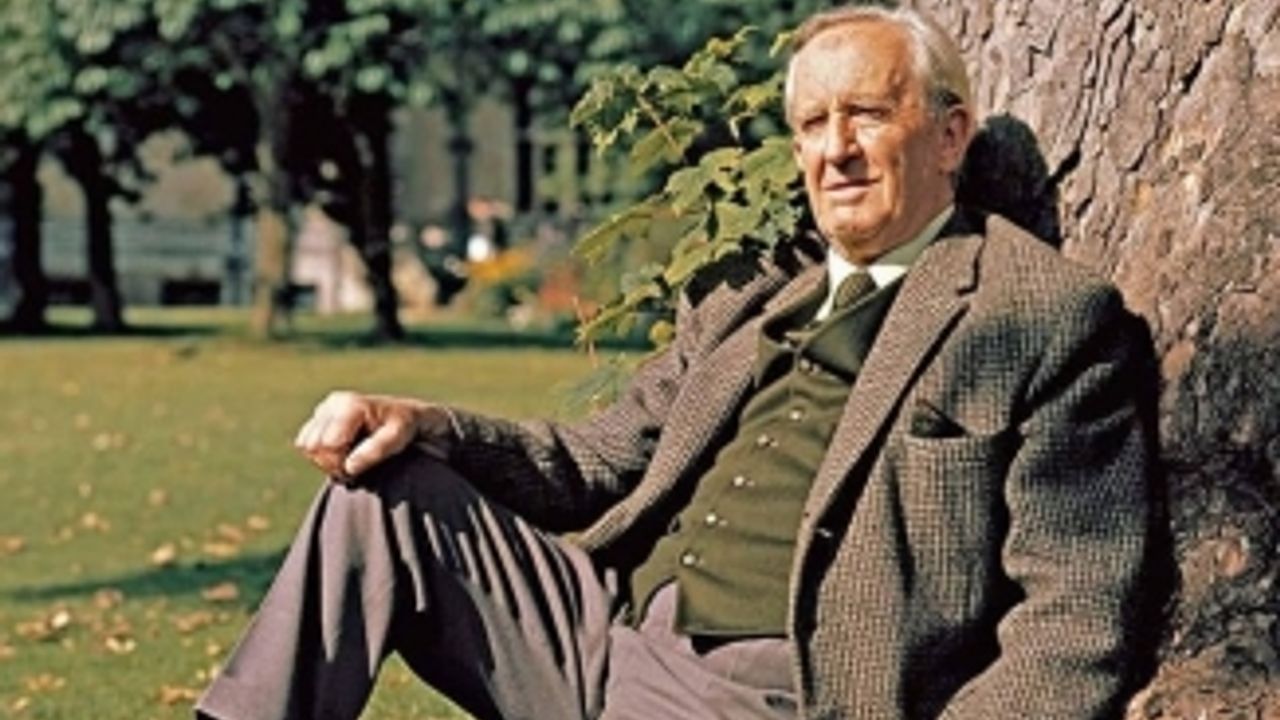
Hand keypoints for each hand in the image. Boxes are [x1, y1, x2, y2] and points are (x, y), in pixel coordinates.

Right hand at [293, 390, 454, 480]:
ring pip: (305, 444)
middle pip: (312, 445)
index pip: (327, 444)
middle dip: (330, 461)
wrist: (404, 415)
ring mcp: (324, 408)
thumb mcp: (398, 438)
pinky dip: (319, 453)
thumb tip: (349, 467)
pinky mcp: (319, 417)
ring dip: (324, 458)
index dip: (339, 462)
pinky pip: (304, 443)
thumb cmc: (403, 426)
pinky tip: (340, 453)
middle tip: (352, 467)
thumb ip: (374, 451)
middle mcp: (333, 403)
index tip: (356, 468)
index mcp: (350, 405)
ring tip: (348, 459)